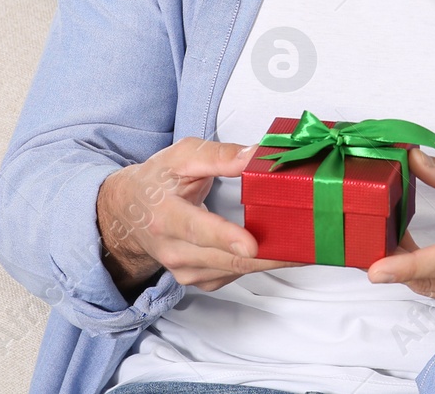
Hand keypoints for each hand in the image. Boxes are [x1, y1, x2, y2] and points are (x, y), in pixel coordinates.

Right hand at [96, 136, 304, 297]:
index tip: (252, 245)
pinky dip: (258, 266)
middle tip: (307, 247)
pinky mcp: (196, 279)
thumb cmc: (156, 181)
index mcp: (165, 216)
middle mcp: (172, 250)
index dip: (225, 237)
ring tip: (306, 249)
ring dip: (271, 262)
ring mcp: (183, 270)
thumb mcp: (181, 156)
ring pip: (234, 271)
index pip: (197, 229)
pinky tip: (281, 252)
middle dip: (269, 255)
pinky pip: (233, 276)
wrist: (127, 214)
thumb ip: (219, 155)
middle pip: (225, 258)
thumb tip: (258, 154)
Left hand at [365, 149, 434, 316]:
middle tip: (380, 240)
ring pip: (434, 291)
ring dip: (412, 270)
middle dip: (399, 263)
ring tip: (401, 244)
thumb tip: (414, 161)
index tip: (377, 269)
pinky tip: (427, 262)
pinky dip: (429, 280)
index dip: (409, 265)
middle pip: (434, 280)